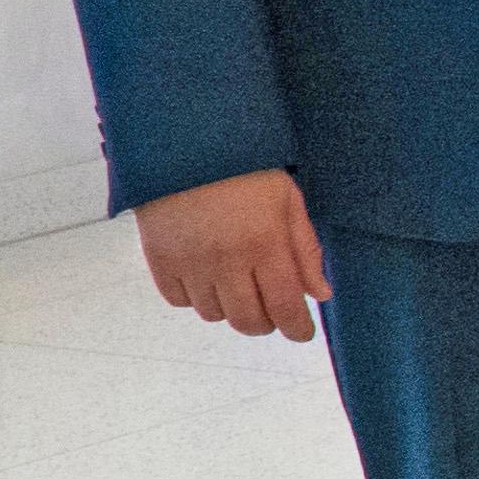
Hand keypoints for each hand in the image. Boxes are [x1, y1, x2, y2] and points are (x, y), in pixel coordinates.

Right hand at [137, 167, 328, 342]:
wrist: (184, 146)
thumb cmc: (245, 170)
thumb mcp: (288, 202)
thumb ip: (305, 251)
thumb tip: (320, 295)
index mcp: (264, 244)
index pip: (285, 307)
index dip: (297, 328)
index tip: (302, 332)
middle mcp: (225, 260)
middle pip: (248, 321)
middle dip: (266, 322)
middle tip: (272, 308)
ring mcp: (189, 263)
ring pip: (214, 315)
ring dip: (231, 308)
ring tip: (238, 281)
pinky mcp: (159, 260)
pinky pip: (180, 301)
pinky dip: (197, 297)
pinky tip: (207, 275)